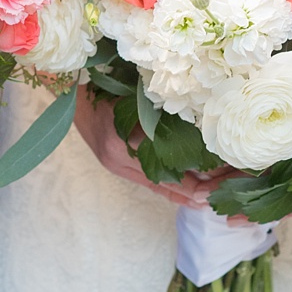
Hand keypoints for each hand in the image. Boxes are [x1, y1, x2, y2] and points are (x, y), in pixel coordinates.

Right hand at [71, 88, 229, 208]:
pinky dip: (167, 190)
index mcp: (126, 135)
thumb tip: (199, 125)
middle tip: (217, 194)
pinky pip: (146, 182)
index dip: (189, 174)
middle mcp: (119, 154)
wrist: (75, 98)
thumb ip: (160, 113)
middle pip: (163, 179)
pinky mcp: (114, 166)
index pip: (166, 161)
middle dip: (192, 189)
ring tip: (205, 201)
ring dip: (182, 193)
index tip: (214, 179)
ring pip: (156, 185)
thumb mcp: (135, 97)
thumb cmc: (108, 90)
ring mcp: (115, 163)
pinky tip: (185, 197)